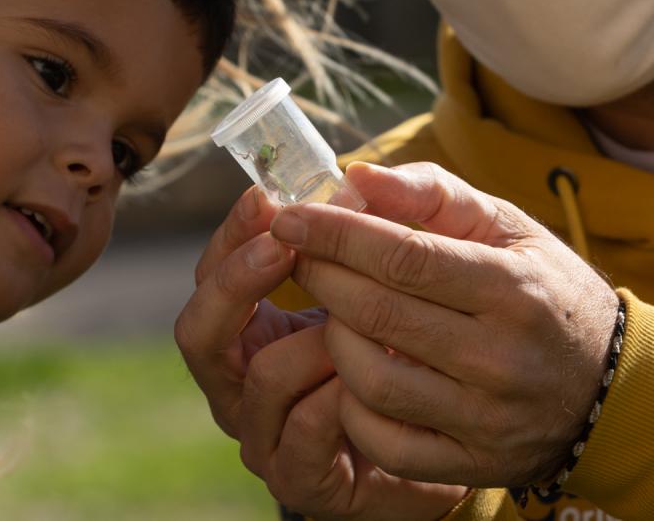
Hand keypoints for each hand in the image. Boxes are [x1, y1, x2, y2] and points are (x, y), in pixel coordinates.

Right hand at [176, 186, 468, 520]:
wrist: (454, 441)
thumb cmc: (413, 346)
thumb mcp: (398, 277)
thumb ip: (380, 223)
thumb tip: (359, 173)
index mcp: (249, 333)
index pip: (210, 277)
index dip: (231, 238)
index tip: (266, 198)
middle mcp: (240, 386)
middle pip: (199, 332)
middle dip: (237, 283)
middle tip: (284, 245)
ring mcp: (265, 437)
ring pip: (258, 380)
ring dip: (308, 342)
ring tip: (352, 322)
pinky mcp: (300, 481)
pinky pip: (302, 434)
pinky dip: (335, 399)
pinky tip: (367, 376)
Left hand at [271, 161, 618, 489]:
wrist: (611, 387)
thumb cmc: (544, 289)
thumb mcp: (507, 226)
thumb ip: (432, 193)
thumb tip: (356, 176)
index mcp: (514, 289)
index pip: (402, 258)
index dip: (335, 234)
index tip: (290, 217)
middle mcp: (502, 359)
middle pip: (377, 314)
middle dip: (322, 277)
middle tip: (300, 256)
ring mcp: (486, 419)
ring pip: (371, 380)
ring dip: (333, 338)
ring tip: (335, 312)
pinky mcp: (472, 465)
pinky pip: (383, 440)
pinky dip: (352, 404)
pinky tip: (355, 370)